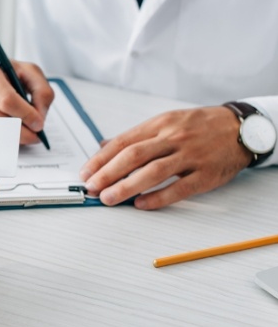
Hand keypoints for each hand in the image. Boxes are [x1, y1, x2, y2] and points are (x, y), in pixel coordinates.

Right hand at [0, 58, 54, 144]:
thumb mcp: (26, 71)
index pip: (7, 100)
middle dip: (20, 132)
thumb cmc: (0, 73)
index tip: (38, 125)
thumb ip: (41, 91)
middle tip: (34, 136)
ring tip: (19, 132)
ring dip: (8, 137)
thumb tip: (40, 118)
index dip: (26, 115)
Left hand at [79, 106, 251, 209]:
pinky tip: (141, 204)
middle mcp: (173, 138)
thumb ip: (135, 136)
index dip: (101, 159)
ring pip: (154, 172)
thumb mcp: (165, 122)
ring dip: (127, 187)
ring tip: (109, 198)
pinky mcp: (206, 174)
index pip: (123, 142)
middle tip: (91, 187)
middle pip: (134, 156)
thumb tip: (104, 146)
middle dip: (108, 173)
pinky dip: (158, 198)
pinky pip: (179, 188)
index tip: (86, 173)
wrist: (240, 127)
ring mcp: (190, 156)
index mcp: (159, 125)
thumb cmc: (199, 126)